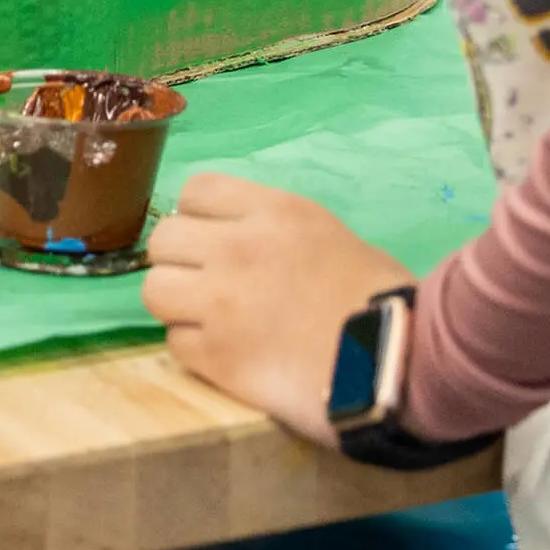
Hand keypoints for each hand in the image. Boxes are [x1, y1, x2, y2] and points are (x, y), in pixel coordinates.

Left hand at [145, 175, 413, 446]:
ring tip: (209, 321)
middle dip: (180, 261)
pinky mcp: (217, 357)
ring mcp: (221, 303)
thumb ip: (273, 231)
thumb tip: (238, 242)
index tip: (216, 239)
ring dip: (178, 306)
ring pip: (154, 290)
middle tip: (207, 283)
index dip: (199, 217)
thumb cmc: (378, 295)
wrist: (396, 359)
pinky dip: (195, 349)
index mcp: (272, 211)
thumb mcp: (325, 233)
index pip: (194, 191)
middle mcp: (237, 248)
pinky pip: (174, 343)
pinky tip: (227, 354)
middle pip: (162, 240)